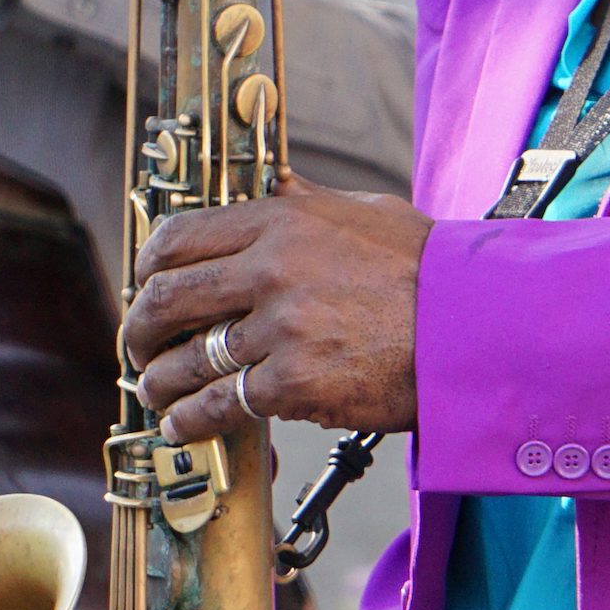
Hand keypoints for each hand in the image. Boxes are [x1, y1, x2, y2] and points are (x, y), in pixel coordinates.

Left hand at [123, 178, 431, 443]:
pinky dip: (192, 421)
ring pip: (186, 360)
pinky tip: (183, 427)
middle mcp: (271, 269)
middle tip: (138, 346)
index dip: (147, 267)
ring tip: (156, 392)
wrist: (471, 328)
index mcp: (281, 221)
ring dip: (159, 382)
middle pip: (167, 298)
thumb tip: (275, 183)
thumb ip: (308, 202)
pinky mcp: (294, 384)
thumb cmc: (426, 271)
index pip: (179, 236)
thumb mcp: (364, 212)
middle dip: (139, 328)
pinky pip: (220, 406)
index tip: (145, 287)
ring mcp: (280, 329)